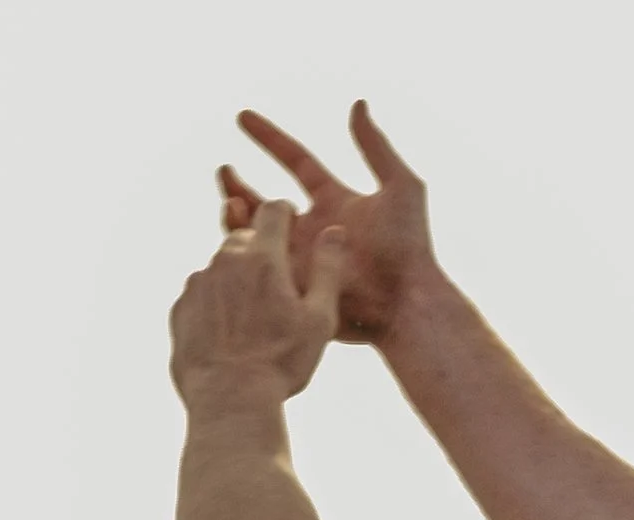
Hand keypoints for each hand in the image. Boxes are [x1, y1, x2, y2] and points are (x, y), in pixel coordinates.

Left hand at [169, 196, 344, 406]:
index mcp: (263, 257)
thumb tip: (334, 232)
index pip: (273, 210)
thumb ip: (328, 270)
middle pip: (244, 238)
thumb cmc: (281, 364)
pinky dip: (213, 307)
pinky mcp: (180, 308)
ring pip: (220, 268)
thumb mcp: (319, 320)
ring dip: (235, 282)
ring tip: (250, 323)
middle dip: (259, 253)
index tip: (289, 227)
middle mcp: (225, 260)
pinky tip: (227, 338)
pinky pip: (200, 296)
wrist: (229, 403)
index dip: (284, 213)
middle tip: (273, 289)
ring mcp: (198, 283)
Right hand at [223, 101, 437, 344]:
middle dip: (239, 185)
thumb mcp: (400, 186)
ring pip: (257, 234)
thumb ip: (376, 146)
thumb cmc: (409, 248)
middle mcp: (315, 229)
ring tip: (230, 202)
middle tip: (223, 171)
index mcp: (335, 200)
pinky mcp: (294, 291)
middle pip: (267, 202)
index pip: (297, 161)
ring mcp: (303, 260)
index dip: (270, 138)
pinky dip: (243, 251)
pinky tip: (236, 237)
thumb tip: (358, 103)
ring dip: (236, 215)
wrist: (404, 303)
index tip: (243, 117)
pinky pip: (259, 269)